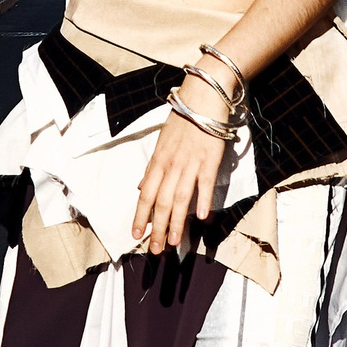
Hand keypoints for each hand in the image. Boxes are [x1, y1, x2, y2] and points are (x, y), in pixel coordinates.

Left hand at [132, 109, 227, 255]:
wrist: (203, 97)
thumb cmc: (183, 119)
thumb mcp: (161, 142)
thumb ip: (152, 168)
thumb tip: (140, 187)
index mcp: (158, 161)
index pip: (145, 194)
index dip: (140, 216)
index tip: (136, 235)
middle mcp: (171, 164)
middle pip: (161, 202)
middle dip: (157, 228)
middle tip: (155, 250)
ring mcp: (190, 163)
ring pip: (180, 198)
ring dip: (177, 222)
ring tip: (174, 243)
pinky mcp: (210, 159)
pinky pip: (205, 184)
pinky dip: (203, 200)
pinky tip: (202, 218)